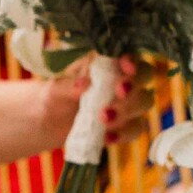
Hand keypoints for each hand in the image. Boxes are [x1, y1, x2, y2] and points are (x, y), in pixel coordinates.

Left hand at [38, 58, 152, 149]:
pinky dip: (124, 134)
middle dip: (135, 84)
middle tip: (119, 92)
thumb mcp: (54, 91)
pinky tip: (107, 138)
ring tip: (103, 119)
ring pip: (144, 102)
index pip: (127, 55)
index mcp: (105, 63)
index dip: (133, 59)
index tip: (127, 67)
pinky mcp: (123, 126)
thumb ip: (68, 86)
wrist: (47, 125)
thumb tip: (84, 84)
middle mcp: (120, 80)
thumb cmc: (53, 99)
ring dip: (129, 110)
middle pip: (145, 76)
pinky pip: (135, 129)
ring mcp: (125, 104)